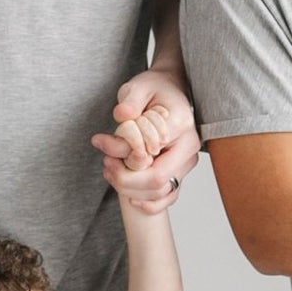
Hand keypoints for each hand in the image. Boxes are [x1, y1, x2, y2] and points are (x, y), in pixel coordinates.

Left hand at [91, 69, 199, 216]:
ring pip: (160, 193)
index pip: (153, 156)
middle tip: (105, 163)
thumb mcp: (138, 87)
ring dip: (130, 190)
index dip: (123, 159)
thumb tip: (122, 116)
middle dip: (124, 179)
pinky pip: (167, 198)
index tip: (102, 142)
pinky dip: (147, 203)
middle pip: (157, 182)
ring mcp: (186, 163)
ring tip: (111, 169)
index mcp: (181, 125)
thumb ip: (129, 101)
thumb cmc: (154, 89)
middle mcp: (189, 147)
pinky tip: (128, 196)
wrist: (169, 90)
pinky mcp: (180, 172)